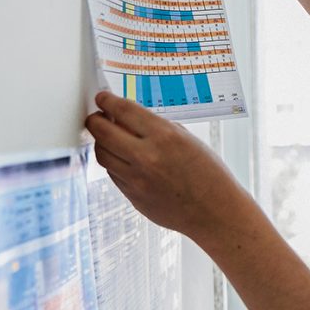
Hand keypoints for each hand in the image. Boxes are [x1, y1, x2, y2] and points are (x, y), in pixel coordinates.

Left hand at [82, 91, 259, 240]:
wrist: (215, 212)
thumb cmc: (209, 174)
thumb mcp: (187, 140)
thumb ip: (157, 128)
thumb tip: (128, 119)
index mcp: (164, 136)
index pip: (123, 110)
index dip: (107, 101)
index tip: (102, 98)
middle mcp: (147, 157)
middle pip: (102, 132)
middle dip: (95, 120)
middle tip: (96, 117)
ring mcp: (137, 180)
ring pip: (102, 154)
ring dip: (101, 142)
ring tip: (107, 138)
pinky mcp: (133, 197)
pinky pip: (113, 173)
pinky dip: (113, 162)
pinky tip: (122, 158)